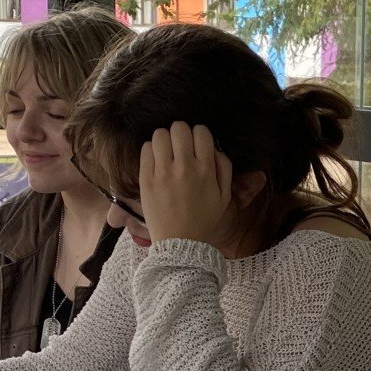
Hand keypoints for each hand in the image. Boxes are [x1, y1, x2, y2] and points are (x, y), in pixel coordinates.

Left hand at [139, 121, 235, 247]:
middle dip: (180, 134)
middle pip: (179, 128)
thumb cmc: (203, 219)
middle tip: (179, 146)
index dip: (199, 134)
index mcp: (206, 170)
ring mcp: (163, 173)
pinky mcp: (146, 179)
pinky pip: (145, 149)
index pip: (201, 131)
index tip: (196, 144)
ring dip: (164, 140)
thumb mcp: (224, 196)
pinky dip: (151, 151)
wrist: (180, 242)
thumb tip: (215, 148)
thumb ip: (224, 168)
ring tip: (165, 153)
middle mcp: (185, 167)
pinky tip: (156, 162)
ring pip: (159, 134)